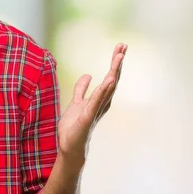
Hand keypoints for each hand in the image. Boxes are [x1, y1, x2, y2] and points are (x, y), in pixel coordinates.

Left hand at [58, 43, 126, 164]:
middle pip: (112, 79)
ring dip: (114, 71)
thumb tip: (88, 74)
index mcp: (99, 98)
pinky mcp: (87, 117)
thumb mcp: (76, 102)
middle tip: (123, 46)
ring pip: (107, 88)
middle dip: (117, 63)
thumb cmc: (74, 127)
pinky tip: (109, 79)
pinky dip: (103, 90)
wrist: (69, 146)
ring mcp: (95, 110)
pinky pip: (96, 101)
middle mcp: (101, 103)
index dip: (115, 62)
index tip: (120, 47)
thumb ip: (81, 89)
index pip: (109, 77)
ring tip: (119, 57)